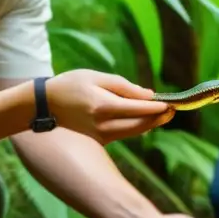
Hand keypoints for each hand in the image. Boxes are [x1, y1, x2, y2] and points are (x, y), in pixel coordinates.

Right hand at [46, 70, 173, 143]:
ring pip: (134, 132)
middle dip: (159, 118)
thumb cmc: (71, 84)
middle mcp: (103, 124)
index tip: (171, 103)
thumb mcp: (96, 77)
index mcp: (102, 105)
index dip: (157, 107)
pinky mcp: (99, 140)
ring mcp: (101, 135)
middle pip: (140, 124)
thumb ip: (124, 86)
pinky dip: (138, 128)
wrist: (44, 105)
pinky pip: (124, 135)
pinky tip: (147, 120)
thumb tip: (149, 95)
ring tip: (165, 115)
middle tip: (173, 110)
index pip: (138, 108)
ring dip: (151, 124)